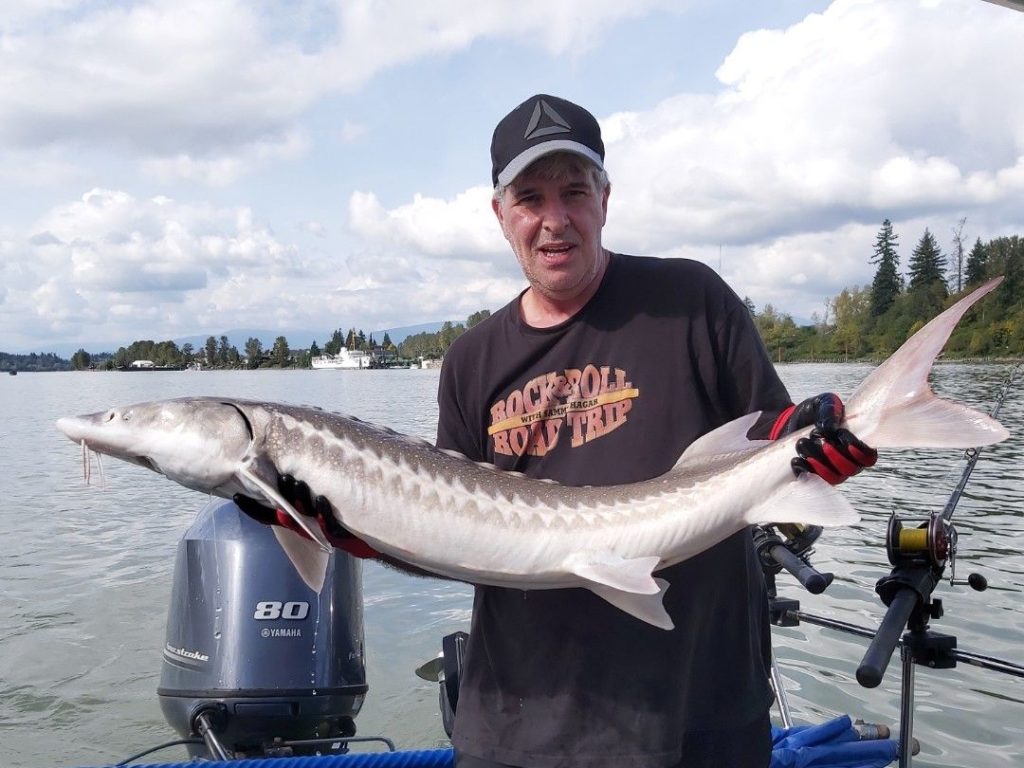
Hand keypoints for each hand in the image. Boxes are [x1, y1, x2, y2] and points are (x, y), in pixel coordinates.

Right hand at [233, 474, 379, 558]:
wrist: (363, 539)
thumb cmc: (336, 516)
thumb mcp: (314, 504)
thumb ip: (299, 489)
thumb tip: (289, 461)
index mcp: (294, 518)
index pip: (266, 515)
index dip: (251, 508)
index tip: (236, 496)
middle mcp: (303, 524)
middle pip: (285, 510)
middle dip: (281, 494)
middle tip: (280, 477)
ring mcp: (320, 529)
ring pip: (305, 513)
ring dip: (301, 498)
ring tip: (297, 483)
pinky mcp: (338, 533)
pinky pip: (329, 522)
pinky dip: (325, 511)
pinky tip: (322, 500)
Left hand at [771, 393, 877, 484]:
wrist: (789, 419)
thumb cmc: (814, 411)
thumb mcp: (823, 403)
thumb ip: (830, 411)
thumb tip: (830, 429)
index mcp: (856, 444)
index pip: (868, 457)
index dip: (860, 451)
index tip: (842, 436)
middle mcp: (847, 461)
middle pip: (850, 470)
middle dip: (834, 456)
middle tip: (818, 438)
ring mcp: (830, 470)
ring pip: (833, 478)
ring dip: (818, 463)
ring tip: (803, 444)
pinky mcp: (813, 474)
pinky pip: (813, 481)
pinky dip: (805, 470)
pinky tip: (796, 459)